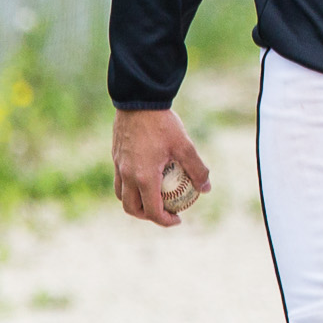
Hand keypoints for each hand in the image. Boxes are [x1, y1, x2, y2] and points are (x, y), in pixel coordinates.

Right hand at [112, 108, 209, 226]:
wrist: (139, 101)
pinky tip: (148, 176)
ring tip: (154, 198)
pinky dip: (131, 187)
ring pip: (122, 196)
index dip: (165, 220)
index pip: (152, 211)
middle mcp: (127, 176)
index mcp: (144, 177)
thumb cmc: (163, 124)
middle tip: (165, 212)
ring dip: (137, 203)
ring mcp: (118, 166)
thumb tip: (206, 188)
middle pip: (132, 208)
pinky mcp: (116, 157)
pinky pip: (120, 181)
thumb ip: (197, 168)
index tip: (178, 219)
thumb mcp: (185, 146)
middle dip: (148, 216)